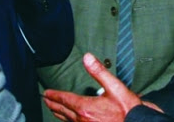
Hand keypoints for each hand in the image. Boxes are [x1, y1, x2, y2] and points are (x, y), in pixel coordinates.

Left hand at [43, 53, 161, 120]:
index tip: (46, 93)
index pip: (65, 99)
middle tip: (46, 100)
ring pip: (68, 121)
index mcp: (86, 108)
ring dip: (59, 114)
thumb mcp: (115, 87)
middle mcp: (83, 120)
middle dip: (53, 104)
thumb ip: (99, 72)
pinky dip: (68, 121)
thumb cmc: (128, 110)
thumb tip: (87, 57)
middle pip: (63, 111)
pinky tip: (70, 120)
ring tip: (54, 109)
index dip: (54, 95)